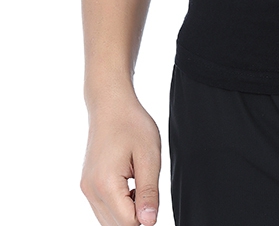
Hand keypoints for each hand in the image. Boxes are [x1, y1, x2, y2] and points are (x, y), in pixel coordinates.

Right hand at [81, 93, 160, 225]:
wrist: (110, 105)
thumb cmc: (131, 124)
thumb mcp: (149, 156)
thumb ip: (148, 192)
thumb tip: (149, 222)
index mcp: (106, 185)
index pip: (129, 223)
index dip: (146, 214)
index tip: (152, 193)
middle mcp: (91, 191)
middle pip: (117, 225)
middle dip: (136, 214)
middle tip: (146, 185)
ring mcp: (86, 189)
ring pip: (109, 221)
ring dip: (127, 211)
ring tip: (137, 181)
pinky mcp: (87, 185)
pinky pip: (103, 209)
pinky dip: (118, 205)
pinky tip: (128, 184)